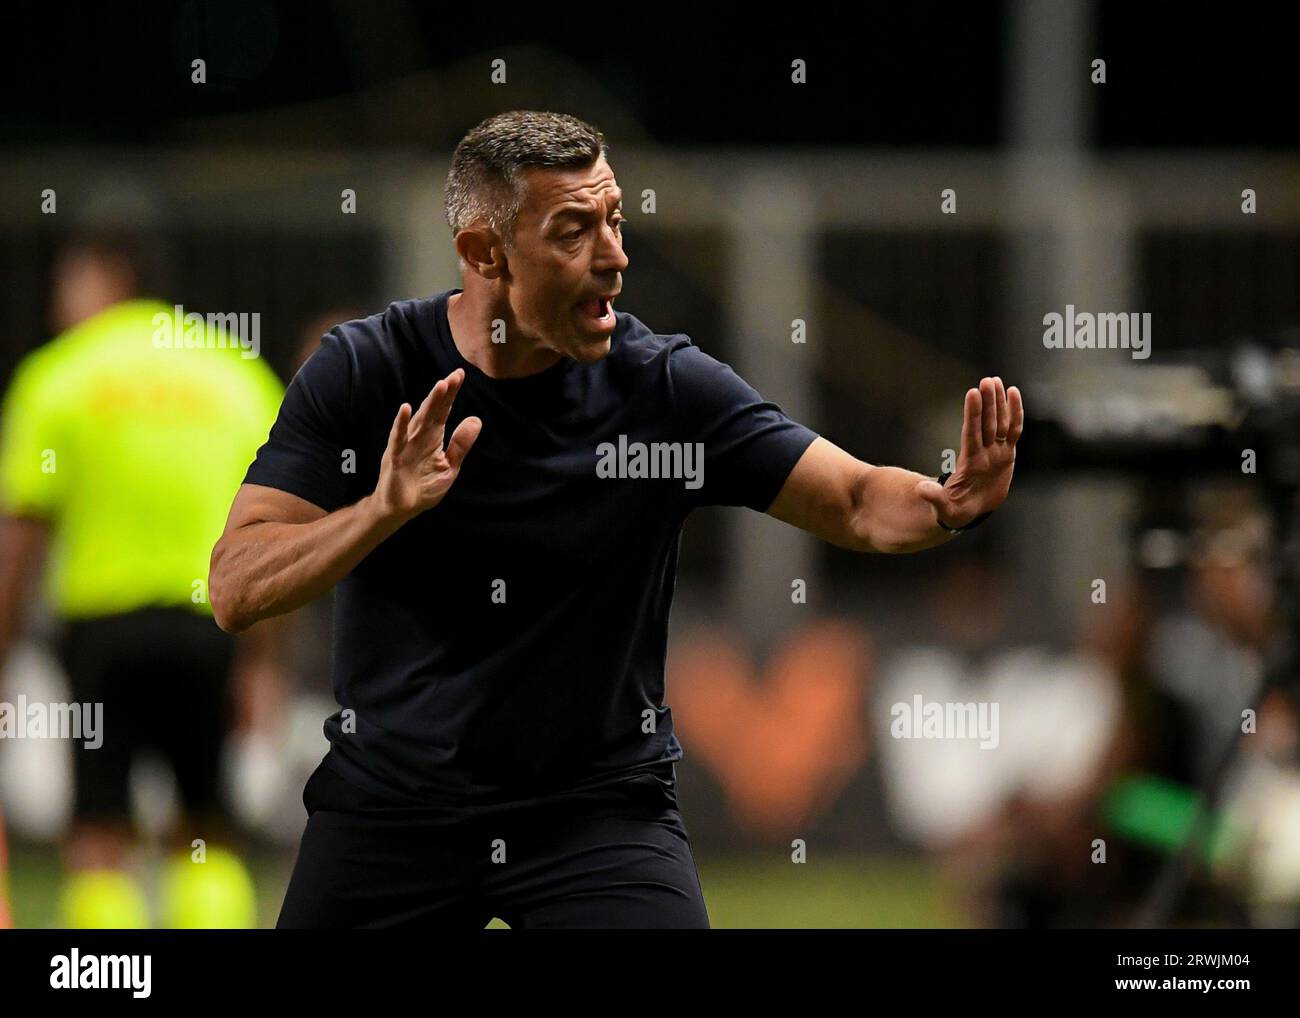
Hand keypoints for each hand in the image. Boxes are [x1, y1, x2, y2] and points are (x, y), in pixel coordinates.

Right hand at [373, 368, 481, 522]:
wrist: (402, 508)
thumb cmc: (424, 486)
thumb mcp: (450, 466)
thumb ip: (461, 444)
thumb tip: (476, 420)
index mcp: (433, 437)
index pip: (443, 411)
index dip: (451, 394)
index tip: (460, 375)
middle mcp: (419, 436)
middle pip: (433, 411)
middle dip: (444, 393)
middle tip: (455, 376)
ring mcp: (406, 445)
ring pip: (419, 419)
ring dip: (429, 403)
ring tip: (440, 386)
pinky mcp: (394, 456)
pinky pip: (398, 438)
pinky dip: (400, 424)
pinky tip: (405, 408)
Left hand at [917, 376, 1022, 529]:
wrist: (967, 511)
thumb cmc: (953, 510)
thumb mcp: (942, 507)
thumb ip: (933, 497)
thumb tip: (920, 489)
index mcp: (970, 463)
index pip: (971, 433)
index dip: (972, 415)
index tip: (972, 394)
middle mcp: (983, 453)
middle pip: (987, 423)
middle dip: (988, 402)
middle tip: (988, 380)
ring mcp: (995, 452)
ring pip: (999, 423)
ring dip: (998, 402)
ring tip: (996, 380)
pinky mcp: (1006, 454)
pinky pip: (1014, 431)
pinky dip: (1015, 414)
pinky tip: (1013, 393)